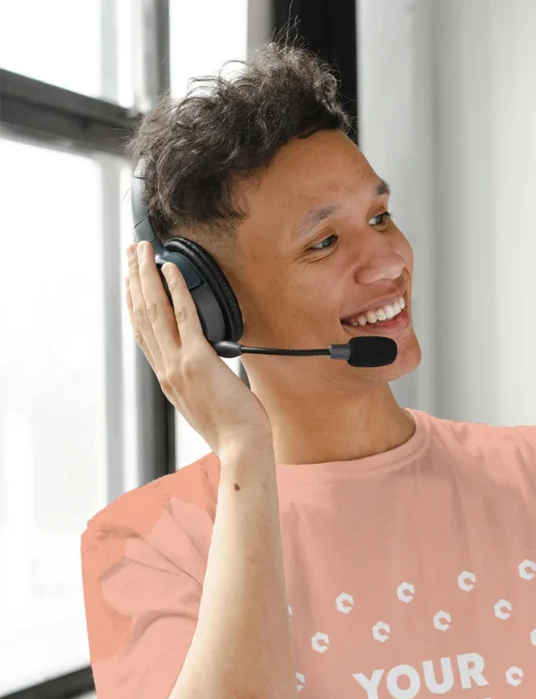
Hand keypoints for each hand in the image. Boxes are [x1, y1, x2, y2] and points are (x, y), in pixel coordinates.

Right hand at [125, 241, 271, 457]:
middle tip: (131, 253)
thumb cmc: (233, 428)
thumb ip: (201, 378)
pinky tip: (172, 270)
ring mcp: (178, 364)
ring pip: (155, 311)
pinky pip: (184, 317)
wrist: (241, 447)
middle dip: (135, 280)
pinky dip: (177, 290)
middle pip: (142, 315)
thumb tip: (211, 361)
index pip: (143, 333)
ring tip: (142, 251)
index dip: (134, 303)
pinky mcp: (198, 360)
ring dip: (147, 276)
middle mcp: (166, 369)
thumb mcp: (207, 401)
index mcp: (167, 378)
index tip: (131, 280)